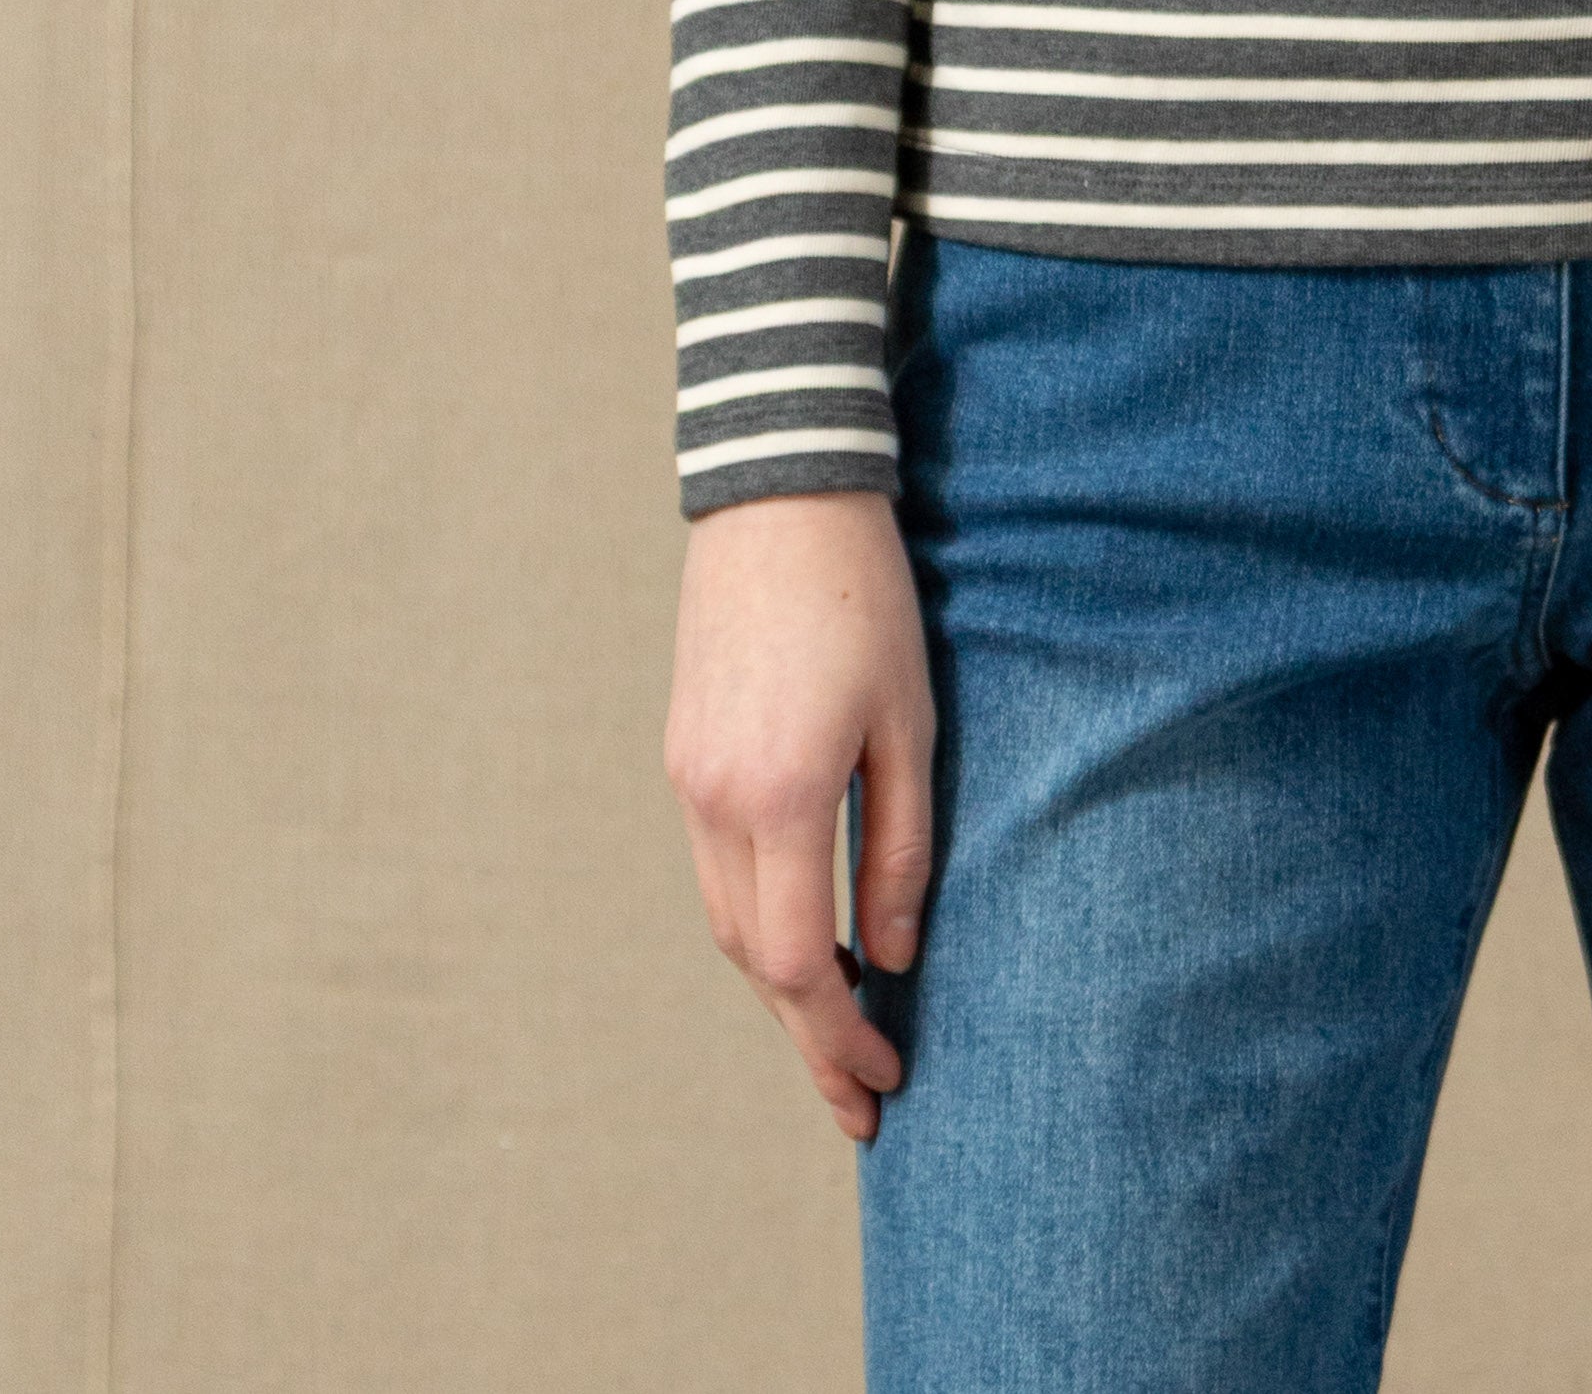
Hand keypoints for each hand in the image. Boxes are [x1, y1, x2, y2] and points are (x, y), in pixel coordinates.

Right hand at [665, 488, 936, 1138]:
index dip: (838, 1033)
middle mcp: (715, 800)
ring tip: (840, 1028)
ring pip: (725, 918)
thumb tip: (890, 957)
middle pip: (750, 959)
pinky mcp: (682, 754)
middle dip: (807, 1035)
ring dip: (777, 982)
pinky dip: (756, 919)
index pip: (794, 961)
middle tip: (861, 1095)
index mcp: (781, 795)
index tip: (884, 1077)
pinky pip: (716, 866)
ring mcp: (687, 778)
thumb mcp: (910, 720)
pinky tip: (802, 934)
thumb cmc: (865, 599)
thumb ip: (901, 847)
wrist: (778, 496)